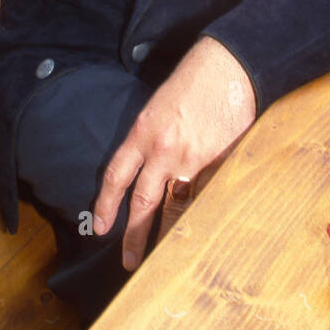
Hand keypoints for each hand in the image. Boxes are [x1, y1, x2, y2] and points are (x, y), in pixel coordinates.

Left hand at [92, 36, 256, 269]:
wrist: (229, 67)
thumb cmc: (193, 82)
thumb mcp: (157, 107)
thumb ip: (149, 141)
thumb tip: (147, 173)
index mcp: (143, 133)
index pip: (116, 176)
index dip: (105, 205)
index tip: (100, 227)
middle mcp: (164, 150)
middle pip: (143, 204)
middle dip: (134, 237)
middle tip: (129, 262)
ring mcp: (194, 160)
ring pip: (177, 208)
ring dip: (169, 235)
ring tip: (164, 258)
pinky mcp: (221, 164)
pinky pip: (207, 198)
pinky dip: (203, 217)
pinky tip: (201, 233)